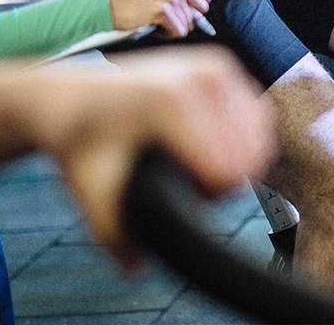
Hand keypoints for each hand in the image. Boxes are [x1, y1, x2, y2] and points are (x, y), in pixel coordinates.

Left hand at [26, 46, 272, 269]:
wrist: (73, 97)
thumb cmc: (82, 142)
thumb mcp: (89, 190)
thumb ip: (113, 234)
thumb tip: (137, 268)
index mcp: (171, 102)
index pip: (228, 167)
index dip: (208, 195)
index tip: (181, 194)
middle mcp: (200, 76)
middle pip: (250, 153)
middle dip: (226, 178)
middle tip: (186, 180)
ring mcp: (215, 66)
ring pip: (261, 135)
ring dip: (240, 158)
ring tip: (198, 163)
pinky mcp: (223, 65)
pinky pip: (257, 115)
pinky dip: (244, 138)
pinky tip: (214, 146)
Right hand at [106, 0, 210, 37]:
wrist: (109, 5)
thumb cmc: (133, 2)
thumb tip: (207, 3)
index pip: (204, 2)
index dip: (194, 14)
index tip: (180, 17)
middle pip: (195, 17)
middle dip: (179, 23)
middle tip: (159, 20)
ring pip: (187, 27)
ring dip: (170, 29)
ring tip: (153, 21)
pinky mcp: (163, 11)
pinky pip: (178, 32)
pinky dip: (165, 34)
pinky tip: (152, 26)